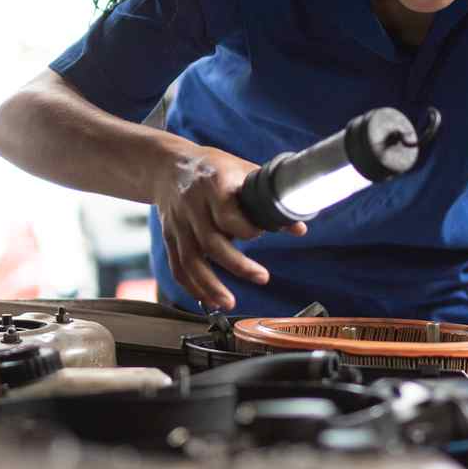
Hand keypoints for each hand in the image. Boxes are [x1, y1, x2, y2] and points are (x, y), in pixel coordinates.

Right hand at [148, 143, 305, 310]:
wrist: (168, 166)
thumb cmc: (213, 168)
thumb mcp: (242, 171)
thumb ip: (268, 199)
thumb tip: (299, 228)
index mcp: (214, 185)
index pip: (228, 214)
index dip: (247, 229)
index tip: (262, 234)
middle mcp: (193, 205)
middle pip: (211, 242)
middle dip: (237, 265)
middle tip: (262, 278)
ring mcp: (178, 223)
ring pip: (191, 260)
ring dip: (210, 286)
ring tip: (230, 303)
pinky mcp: (169, 237)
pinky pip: (178, 267)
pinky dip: (192, 287)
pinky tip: (209, 301)